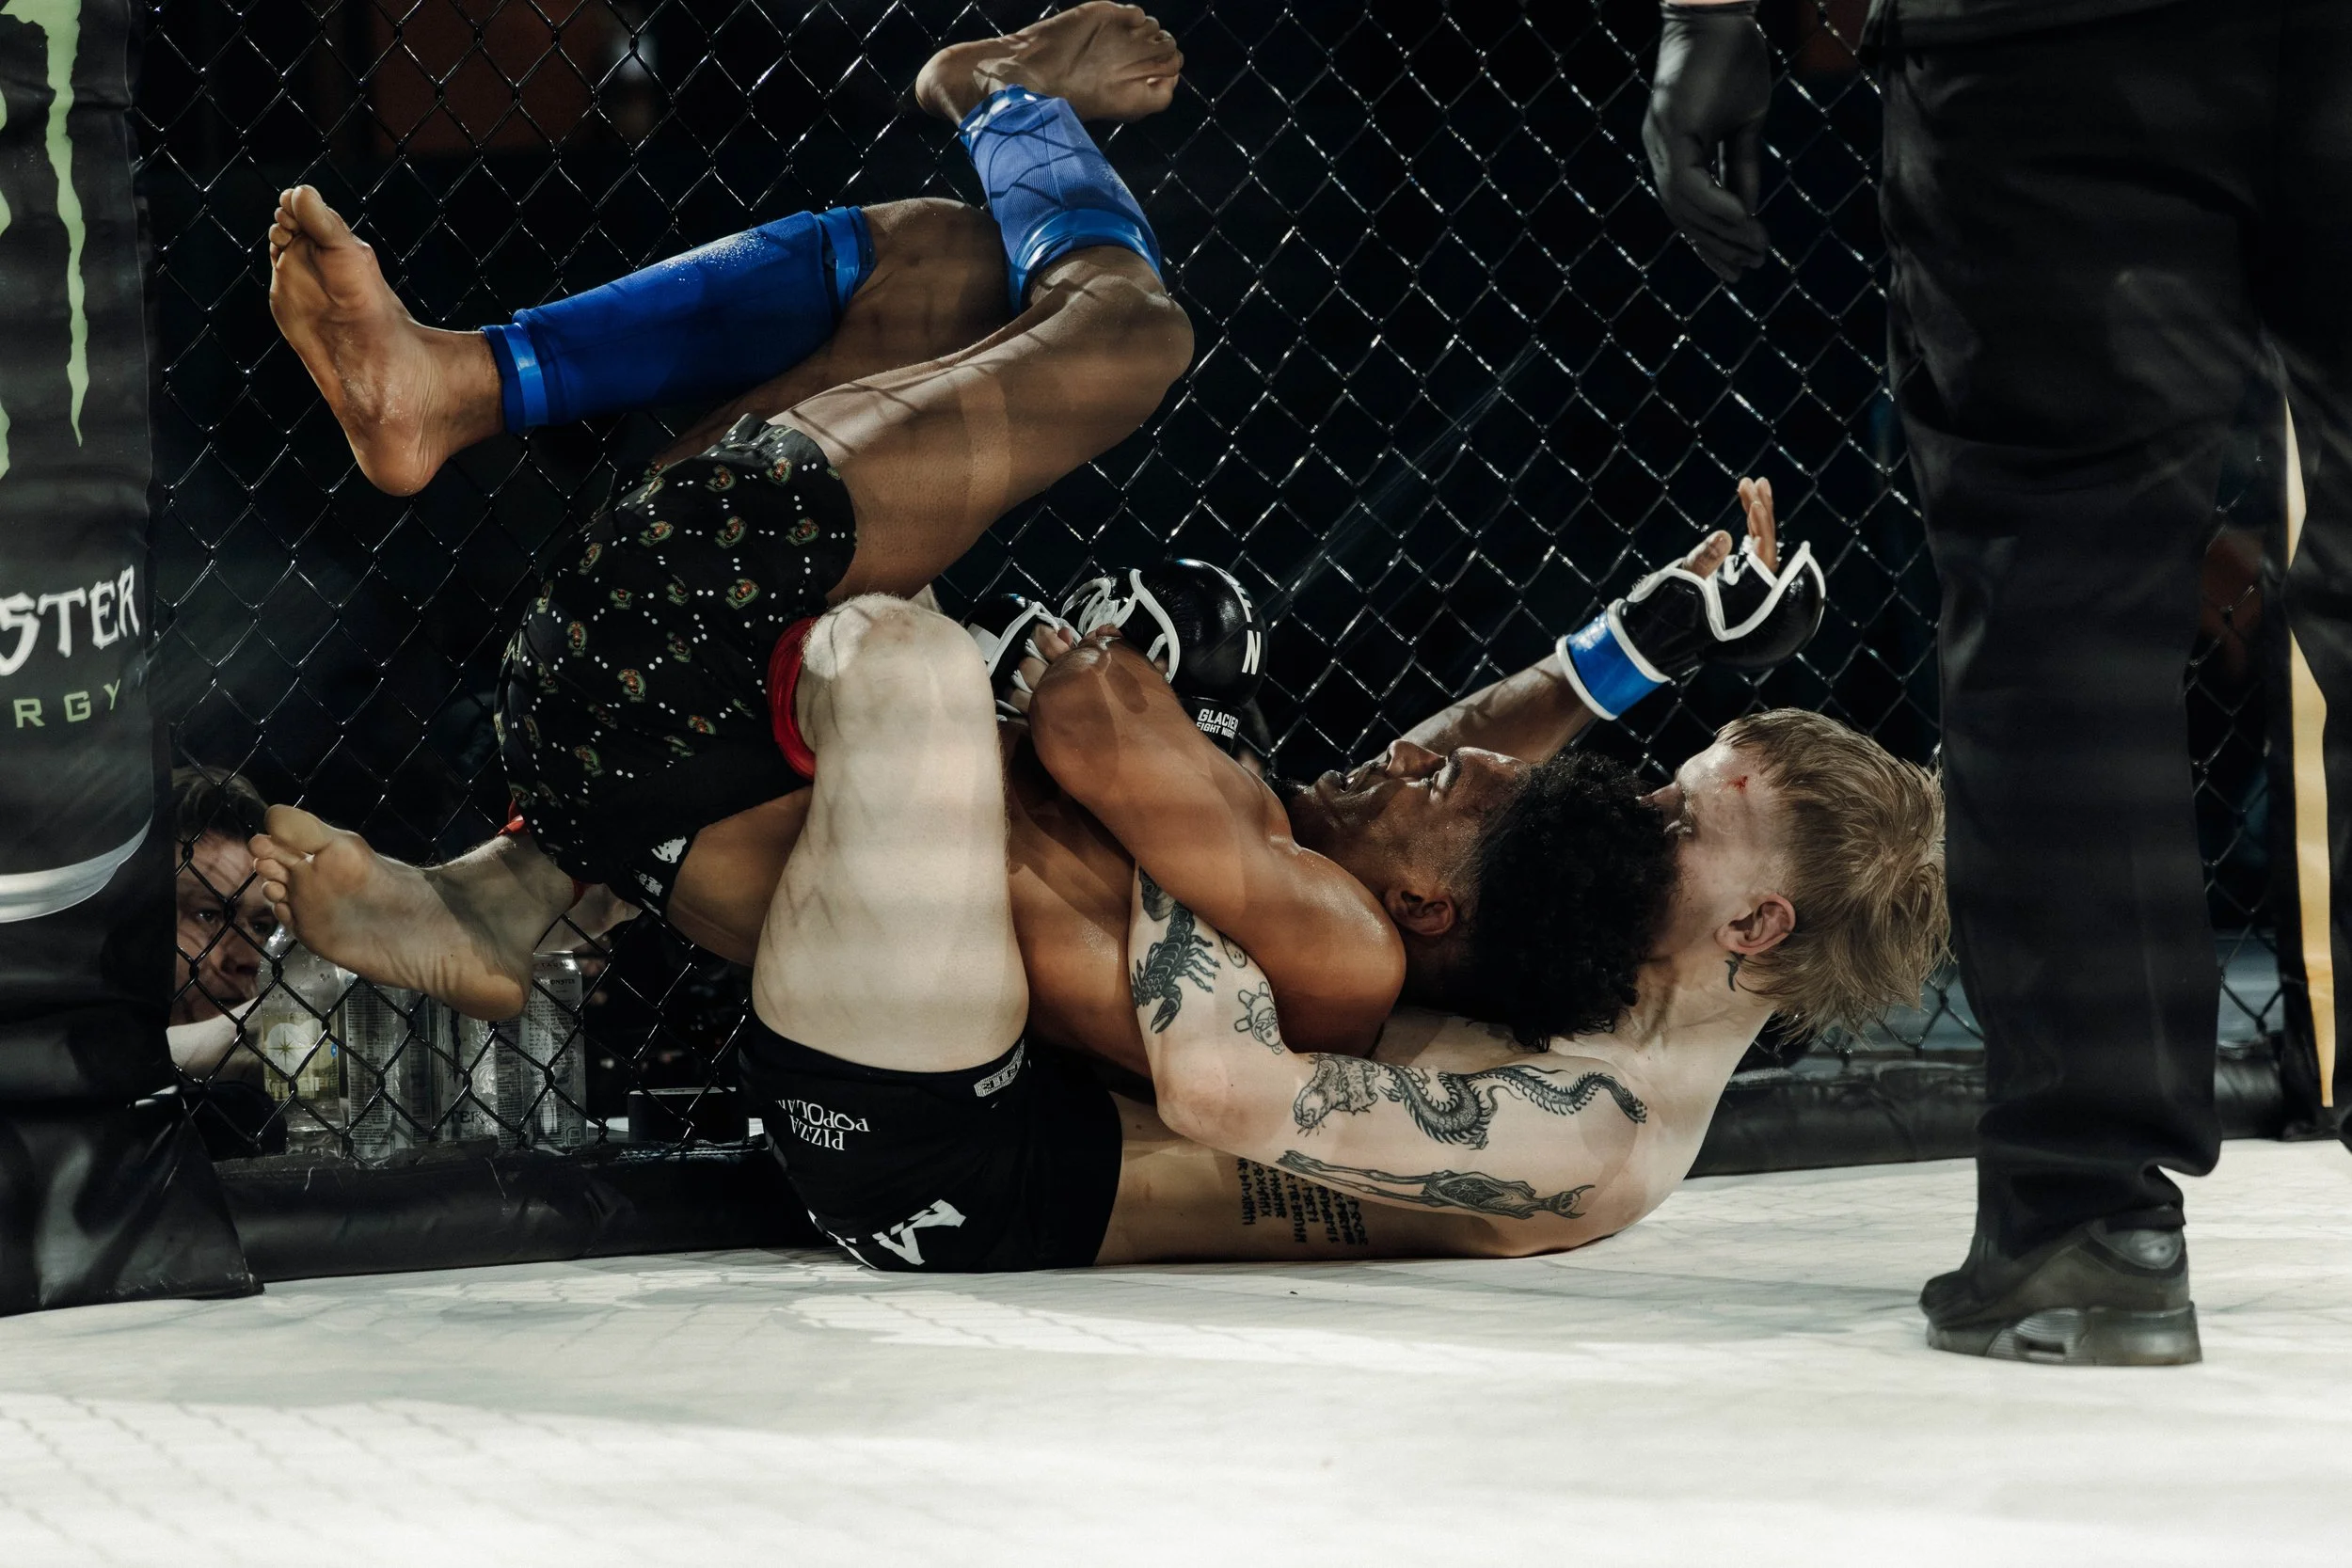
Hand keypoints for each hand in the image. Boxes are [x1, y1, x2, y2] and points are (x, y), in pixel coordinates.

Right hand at [1555, 474, 1821, 717]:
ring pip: (1758, 540)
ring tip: (1748, 484)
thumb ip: (1704, 560)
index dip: (1762, 523)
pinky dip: (1747, 522)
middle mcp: (1751, 586)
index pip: (1764, 551)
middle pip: (1766, 540)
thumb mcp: (1683, 583)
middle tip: (1753, 482)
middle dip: (1761, 509)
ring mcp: (1743, 579)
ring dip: (1756, 510)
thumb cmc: (1666, 612)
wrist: (1652, 635)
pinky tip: (1745, 502)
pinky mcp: (1733, 575)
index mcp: (1747, 591)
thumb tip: (1728, 536)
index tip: (1753, 500)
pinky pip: (1748, 543)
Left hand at [1641, 2, 1771, 281]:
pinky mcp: (1671, 129)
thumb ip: (1741, 165)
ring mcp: (1662, 141)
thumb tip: (1748, 209)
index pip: (1689, 207)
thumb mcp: (1746, 122)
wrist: (1721, 13)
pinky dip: (1715, 205)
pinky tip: (1742, 219)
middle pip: (1682, 215)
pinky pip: (1688, 182)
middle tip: (1746, 271)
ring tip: (1754, 251)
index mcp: (1675, 149)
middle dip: (1715, 246)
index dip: (1713, 238)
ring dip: (1720, 232)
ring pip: (1684, 205)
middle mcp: (1661, 150)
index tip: (1740, 262)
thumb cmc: (1734, 58)